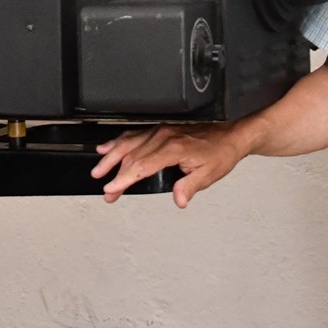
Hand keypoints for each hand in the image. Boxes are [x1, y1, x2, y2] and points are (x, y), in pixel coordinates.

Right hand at [90, 122, 249, 206]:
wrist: (230, 133)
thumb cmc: (220, 152)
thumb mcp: (209, 174)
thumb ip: (190, 186)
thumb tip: (179, 200)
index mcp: (174, 148)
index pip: (142, 165)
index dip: (124, 179)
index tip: (111, 189)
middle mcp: (164, 136)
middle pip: (132, 155)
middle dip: (114, 174)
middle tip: (105, 189)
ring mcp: (160, 130)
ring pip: (129, 142)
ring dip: (111, 156)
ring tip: (98, 169)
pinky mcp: (160, 128)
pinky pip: (134, 134)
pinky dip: (119, 141)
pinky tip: (107, 146)